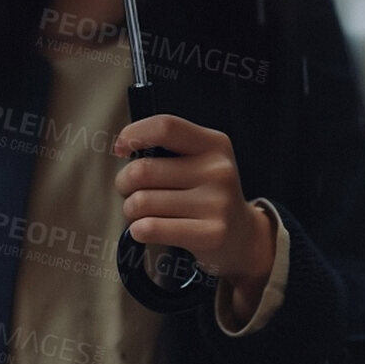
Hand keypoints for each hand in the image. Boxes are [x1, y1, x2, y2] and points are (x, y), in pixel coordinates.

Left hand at [113, 114, 275, 316]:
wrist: (243, 237)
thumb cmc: (206, 194)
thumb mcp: (200, 160)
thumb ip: (167, 148)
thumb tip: (123, 146)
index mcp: (214, 144)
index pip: (165, 127)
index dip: (134, 134)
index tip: (121, 149)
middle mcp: (218, 170)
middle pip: (143, 170)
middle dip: (124, 183)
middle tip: (130, 192)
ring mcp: (217, 203)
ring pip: (141, 202)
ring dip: (130, 210)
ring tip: (143, 213)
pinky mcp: (211, 234)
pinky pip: (150, 228)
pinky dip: (138, 230)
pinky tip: (145, 229)